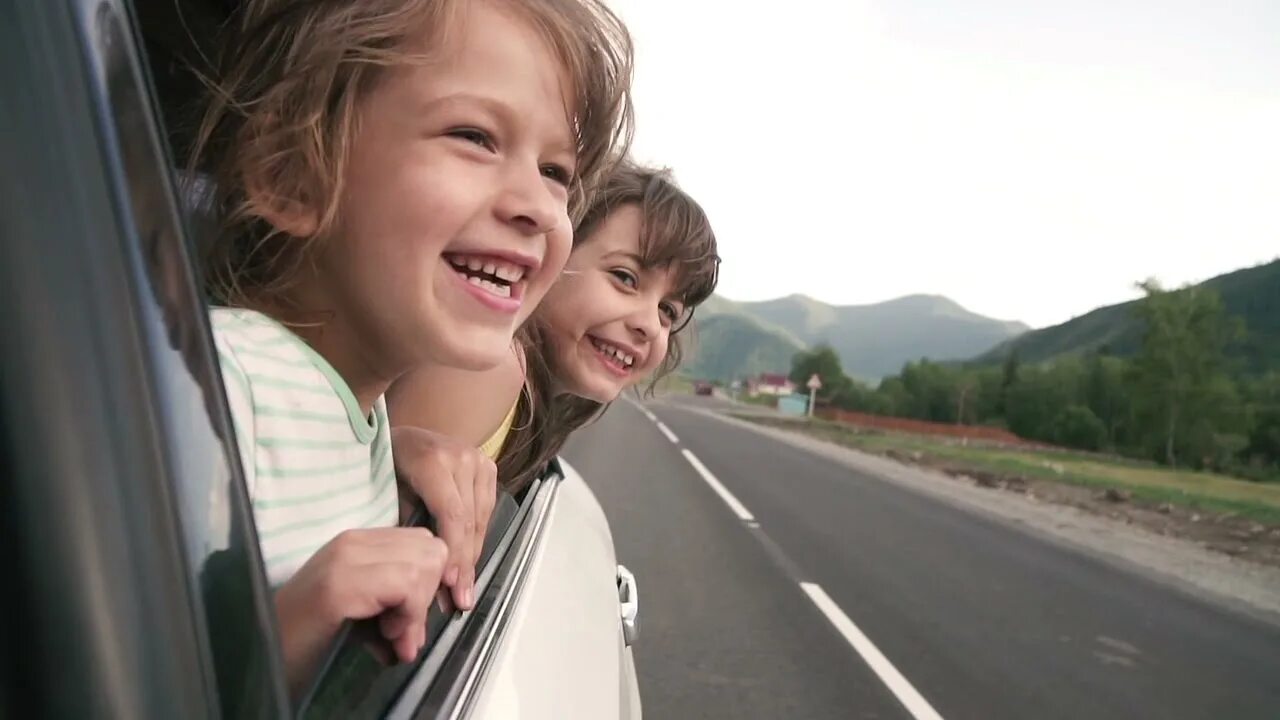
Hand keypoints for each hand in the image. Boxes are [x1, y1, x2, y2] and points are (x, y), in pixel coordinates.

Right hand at [273, 527, 447, 696]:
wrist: (260, 655)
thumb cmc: (308, 638)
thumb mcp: (362, 611)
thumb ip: (397, 602)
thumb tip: (433, 614)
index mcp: (358, 542)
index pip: (423, 543)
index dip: (428, 583)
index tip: (411, 620)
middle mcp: (351, 541)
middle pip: (431, 549)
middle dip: (427, 596)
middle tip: (403, 633)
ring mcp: (344, 558)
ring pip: (423, 564)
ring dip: (416, 610)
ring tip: (393, 637)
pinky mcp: (340, 584)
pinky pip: (404, 585)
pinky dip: (407, 615)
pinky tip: (385, 637)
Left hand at [391, 426, 497, 611]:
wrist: (402, 435)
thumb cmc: (386, 465)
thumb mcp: (388, 493)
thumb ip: (408, 527)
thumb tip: (422, 572)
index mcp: (433, 460)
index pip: (452, 515)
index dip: (453, 552)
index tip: (449, 584)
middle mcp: (461, 457)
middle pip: (470, 520)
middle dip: (465, 563)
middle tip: (460, 598)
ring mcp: (478, 459)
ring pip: (482, 518)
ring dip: (473, 555)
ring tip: (465, 588)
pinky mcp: (487, 465)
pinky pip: (486, 510)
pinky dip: (477, 537)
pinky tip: (468, 560)